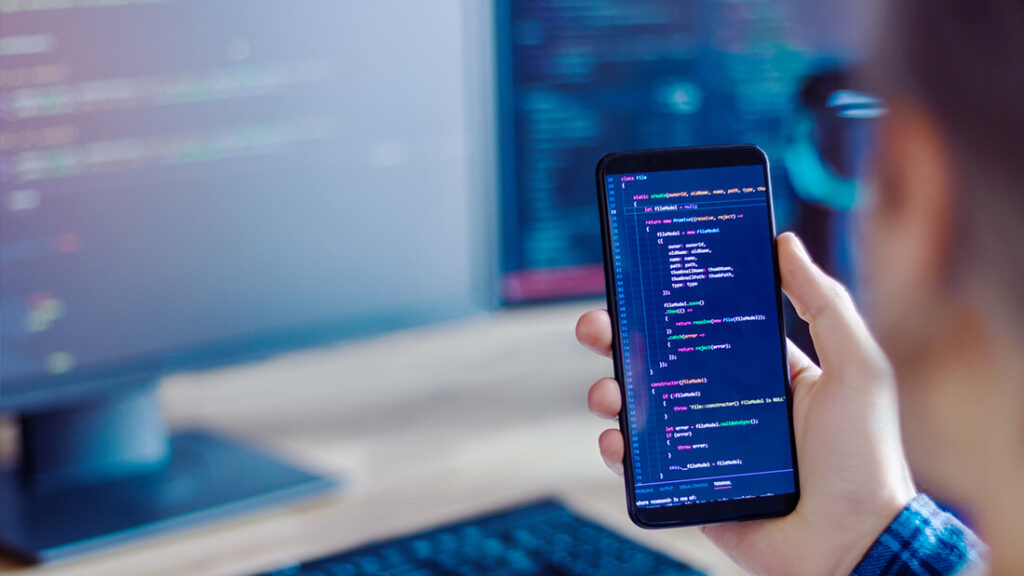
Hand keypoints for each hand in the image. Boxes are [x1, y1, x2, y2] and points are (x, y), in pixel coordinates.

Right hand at [575, 232, 916, 575]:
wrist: (851, 545)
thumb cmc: (863, 459)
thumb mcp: (855, 368)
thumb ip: (824, 304)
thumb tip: (785, 243)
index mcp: (759, 369)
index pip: (702, 324)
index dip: (669, 301)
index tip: (640, 277)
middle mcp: (723, 400)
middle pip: (658, 360)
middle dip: (619, 339)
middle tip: (596, 326)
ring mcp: (702, 442)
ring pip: (640, 407)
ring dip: (611, 391)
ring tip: (607, 391)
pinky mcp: (686, 483)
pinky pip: (640, 462)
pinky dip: (617, 448)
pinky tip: (616, 437)